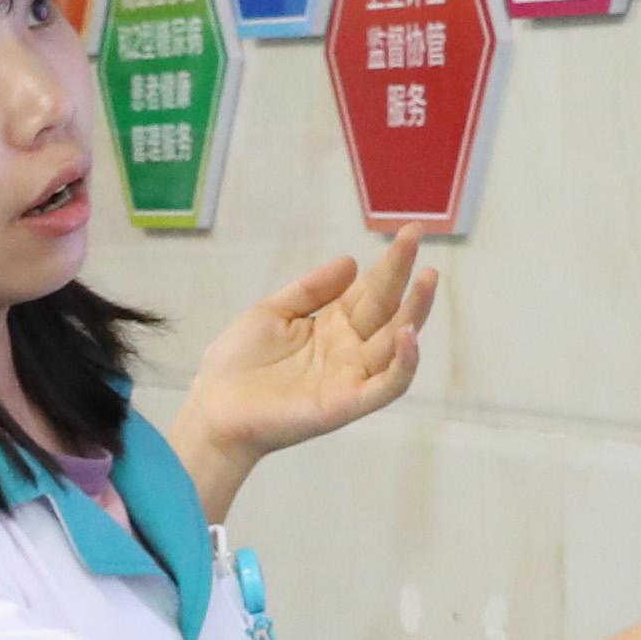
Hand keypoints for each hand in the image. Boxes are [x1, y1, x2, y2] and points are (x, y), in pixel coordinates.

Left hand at [178, 234, 436, 492]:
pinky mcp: (346, 403)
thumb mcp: (272, 312)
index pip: (370, 289)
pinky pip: (387, 385)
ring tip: (427, 278)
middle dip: (404, 273)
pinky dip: (403, 363)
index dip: (390, 262)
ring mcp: (350, 376)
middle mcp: (348, 348)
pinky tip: (408, 334)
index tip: (409, 230)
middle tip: (418, 236)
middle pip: (386, 307)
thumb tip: (352, 261)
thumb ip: (311, 289)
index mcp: (332, 325)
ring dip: (415, 311)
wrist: (213, 409)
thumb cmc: (238, 363)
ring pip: (396, 342)